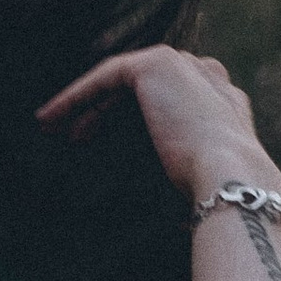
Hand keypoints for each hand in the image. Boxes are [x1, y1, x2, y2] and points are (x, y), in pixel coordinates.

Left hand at [36, 44, 280, 204]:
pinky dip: (75, 96)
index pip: (172, 99)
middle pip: (142, 87)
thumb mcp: (195, 180)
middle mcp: (208, 77)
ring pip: (119, 80)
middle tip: (72, 134)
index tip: (100, 138)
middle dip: (102, 109)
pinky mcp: (156, 63)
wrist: (230, 176)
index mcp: (226, 103)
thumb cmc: (215, 193)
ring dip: (81, 103)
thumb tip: (176, 217)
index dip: (130, 116)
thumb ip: (181, 173)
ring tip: (50, 126)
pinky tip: (50, 117)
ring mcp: (184, 65)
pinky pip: (105, 77)